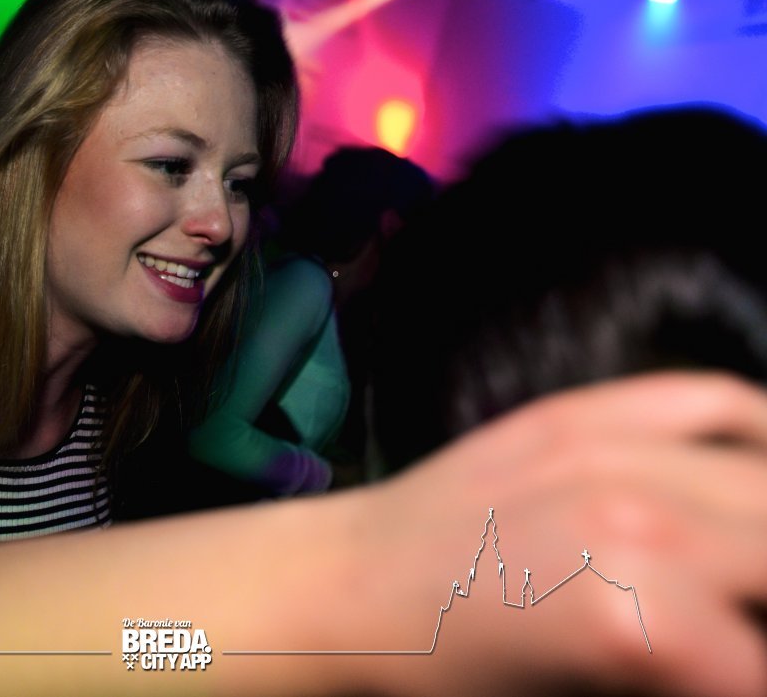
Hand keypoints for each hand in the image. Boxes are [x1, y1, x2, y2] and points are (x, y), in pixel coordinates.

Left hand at [354, 371, 766, 696]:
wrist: (346, 587)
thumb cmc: (443, 673)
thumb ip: (675, 671)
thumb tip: (727, 656)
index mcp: (632, 621)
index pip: (758, 661)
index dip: (744, 671)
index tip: (729, 669)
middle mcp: (636, 522)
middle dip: (764, 597)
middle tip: (740, 618)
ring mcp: (607, 452)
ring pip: (764, 482)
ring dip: (765, 528)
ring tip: (748, 564)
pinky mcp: (581, 412)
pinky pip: (714, 400)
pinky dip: (756, 432)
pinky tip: (754, 473)